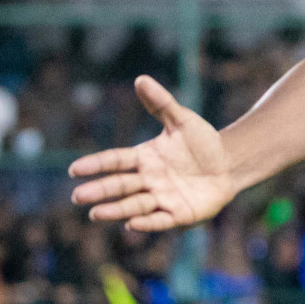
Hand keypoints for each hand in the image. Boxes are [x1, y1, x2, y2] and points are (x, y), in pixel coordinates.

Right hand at [69, 76, 235, 231]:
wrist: (230, 163)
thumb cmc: (202, 143)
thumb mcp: (183, 121)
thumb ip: (161, 103)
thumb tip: (141, 79)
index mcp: (144, 158)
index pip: (115, 160)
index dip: (95, 165)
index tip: (75, 169)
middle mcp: (148, 180)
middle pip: (120, 185)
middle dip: (100, 191)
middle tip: (78, 196)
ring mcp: (162, 198)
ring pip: (134, 205)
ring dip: (116, 210)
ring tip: (96, 214)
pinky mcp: (179, 214)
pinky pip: (160, 219)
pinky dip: (147, 222)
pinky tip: (132, 224)